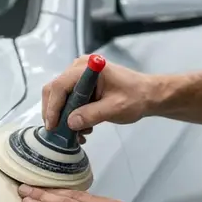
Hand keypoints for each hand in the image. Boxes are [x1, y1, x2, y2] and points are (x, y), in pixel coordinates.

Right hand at [42, 57, 157, 133]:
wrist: (148, 95)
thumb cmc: (136, 98)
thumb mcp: (114, 108)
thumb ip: (91, 115)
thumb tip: (70, 123)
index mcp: (87, 68)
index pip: (60, 86)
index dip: (53, 107)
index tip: (53, 126)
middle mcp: (79, 68)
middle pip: (54, 90)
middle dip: (54, 113)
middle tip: (59, 133)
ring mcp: (79, 76)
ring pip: (59, 97)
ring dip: (63, 116)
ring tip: (76, 133)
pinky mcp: (82, 85)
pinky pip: (68, 99)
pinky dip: (70, 115)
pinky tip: (82, 127)